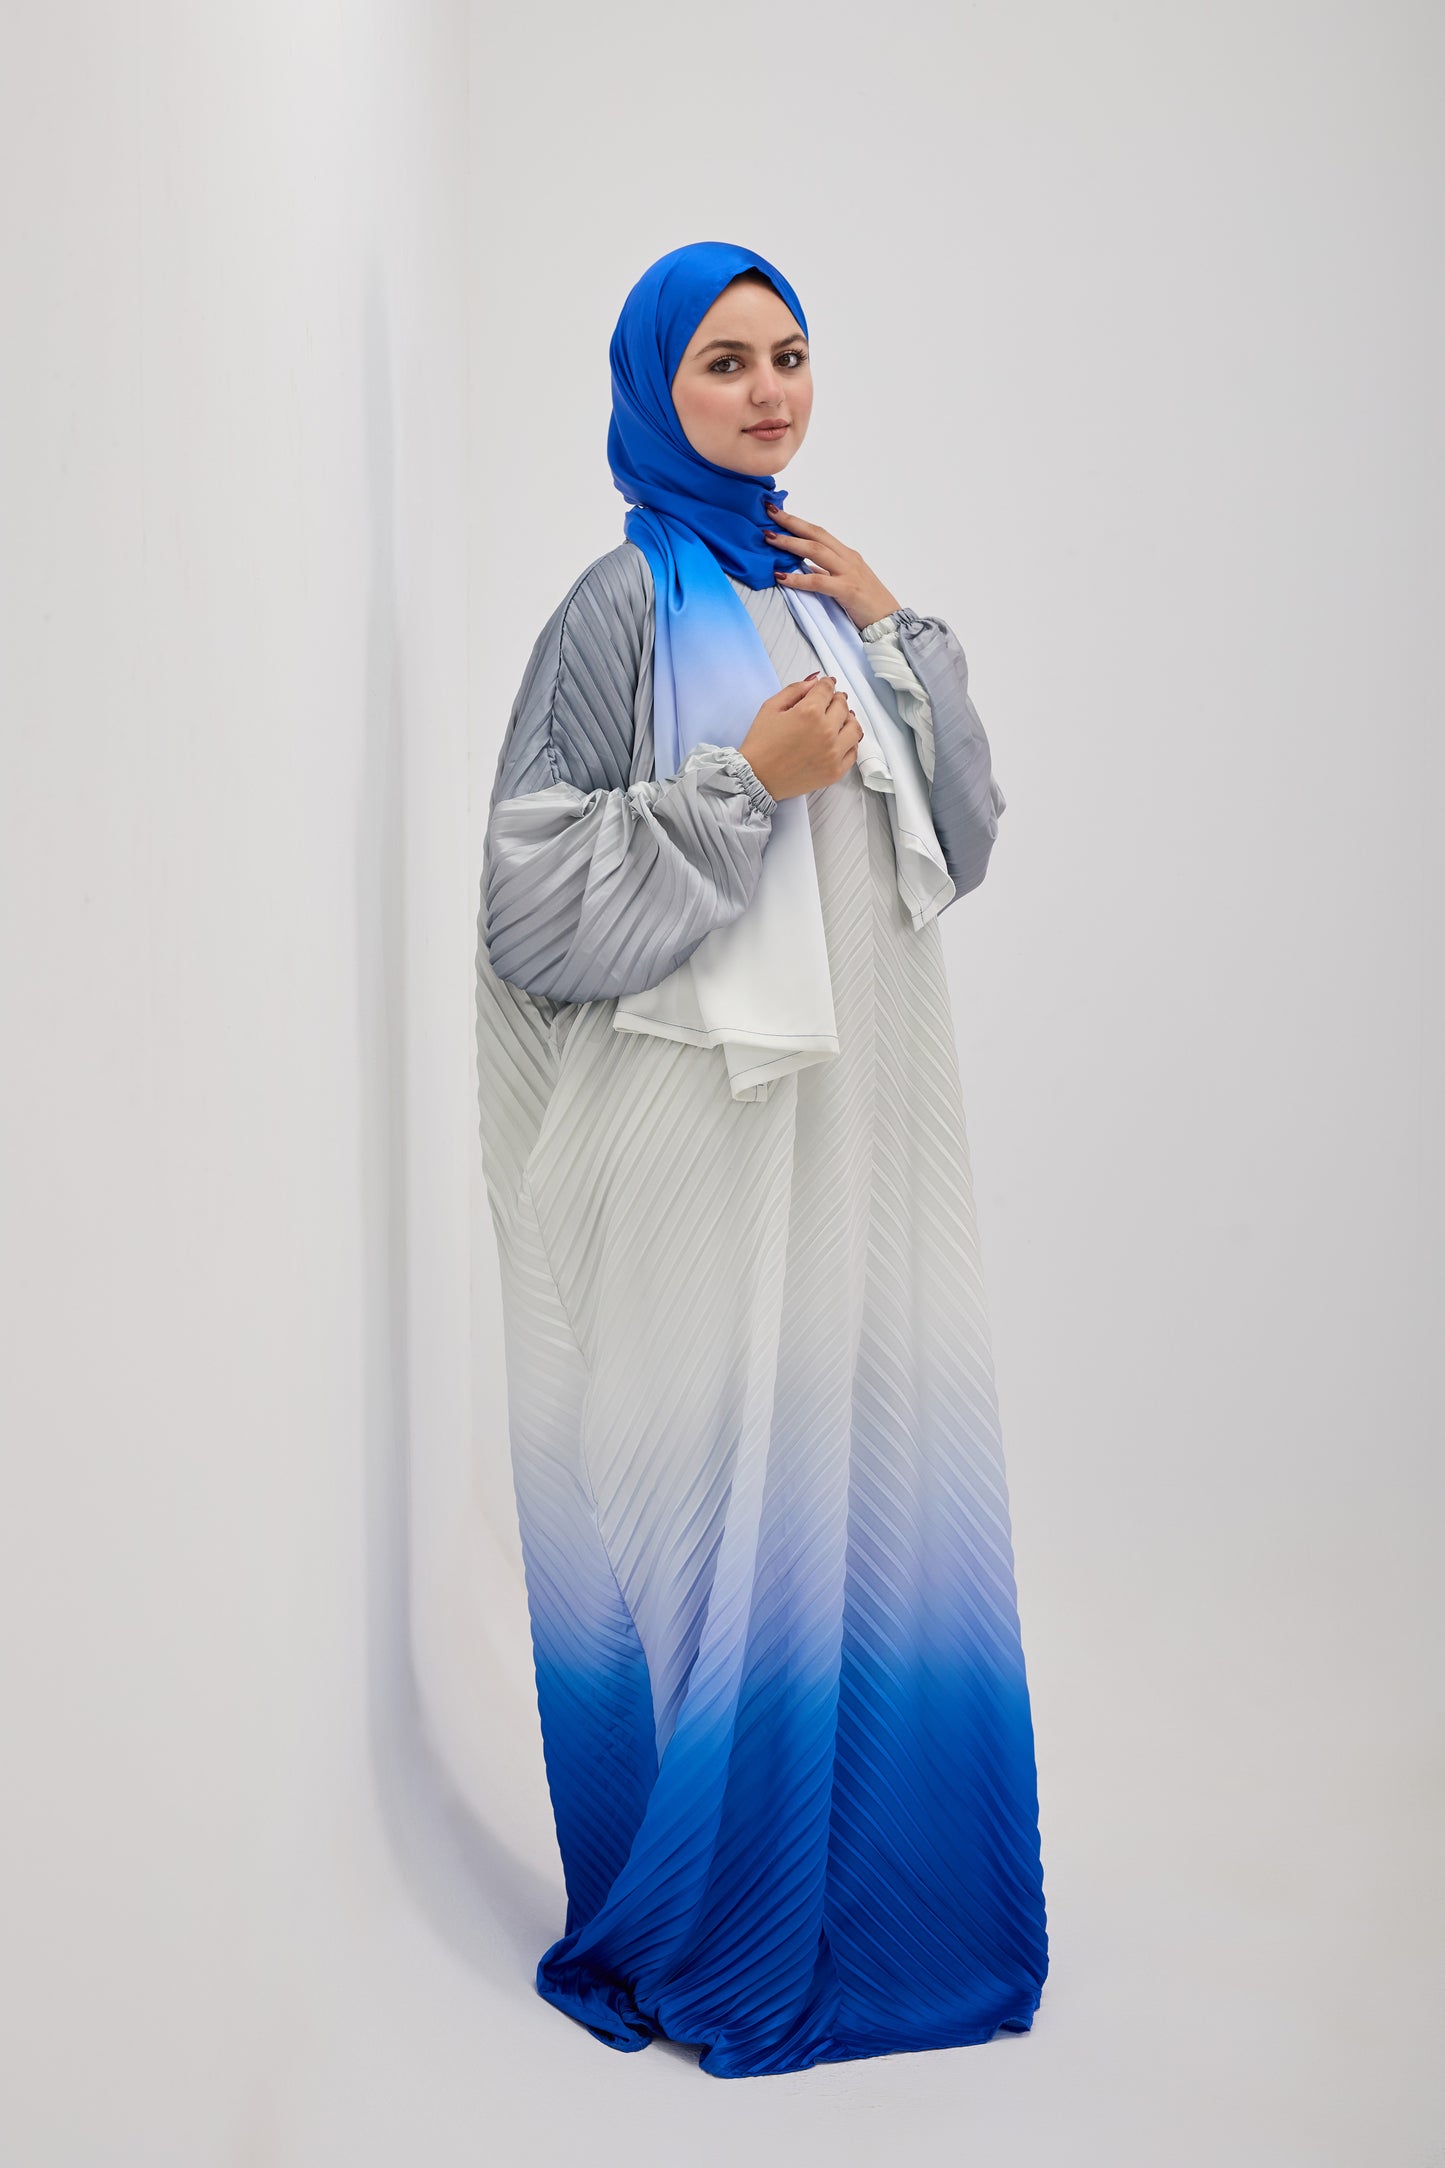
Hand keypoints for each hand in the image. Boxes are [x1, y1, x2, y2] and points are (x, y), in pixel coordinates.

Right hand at [738, 672, 863, 801]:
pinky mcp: (835, 771)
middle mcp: (825, 731)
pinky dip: (849, 742)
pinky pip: (853, 752)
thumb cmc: (760, 745)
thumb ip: (794, 690)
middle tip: (830, 702)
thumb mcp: (771, 707)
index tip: (827, 685)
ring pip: (854, 728)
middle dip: (836, 700)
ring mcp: (833, 753)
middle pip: (843, 706)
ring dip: (848, 720)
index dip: (827, 684)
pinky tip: (840, 739)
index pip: (827, 689)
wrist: (757, 778)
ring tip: (838, 720)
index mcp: (809, 712)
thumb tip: (814, 682)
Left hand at [763, 501, 899, 628]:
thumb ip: (826, 573)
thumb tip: (805, 568)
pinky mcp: (847, 590)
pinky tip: (780, 576)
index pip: (818, 532)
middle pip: (815, 534)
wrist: (889, 621)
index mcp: (846, 555)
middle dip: (791, 522)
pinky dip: (797, 579)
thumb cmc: (867, 604)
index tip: (777, 512)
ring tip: (769, 539)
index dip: (797, 521)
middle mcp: (847, 558)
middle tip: (769, 512)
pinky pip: (818, 581)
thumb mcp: (845, 582)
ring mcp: (848, 573)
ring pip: (815, 551)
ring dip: (790, 543)